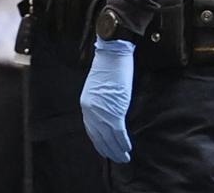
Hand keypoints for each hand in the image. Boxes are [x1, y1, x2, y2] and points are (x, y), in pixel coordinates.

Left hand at [80, 37, 134, 162]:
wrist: (112, 55)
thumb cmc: (107, 68)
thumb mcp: (98, 88)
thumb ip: (100, 104)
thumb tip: (108, 115)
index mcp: (86, 105)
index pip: (91, 130)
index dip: (99, 143)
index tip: (105, 150)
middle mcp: (91, 111)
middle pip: (99, 137)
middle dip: (108, 150)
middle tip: (116, 159)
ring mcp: (102, 112)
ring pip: (109, 138)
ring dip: (117, 150)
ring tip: (124, 158)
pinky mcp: (114, 110)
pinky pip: (118, 132)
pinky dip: (123, 142)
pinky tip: (127, 148)